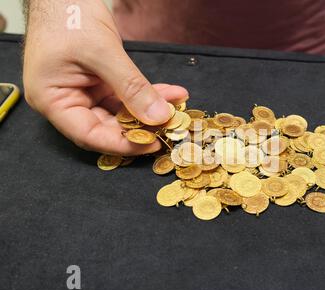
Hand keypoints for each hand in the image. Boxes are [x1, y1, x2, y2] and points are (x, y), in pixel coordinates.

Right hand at [23, 0, 187, 155]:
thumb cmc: (68, 16)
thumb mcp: (102, 53)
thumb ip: (131, 87)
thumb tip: (158, 116)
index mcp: (53, 100)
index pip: (88, 135)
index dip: (121, 144)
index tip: (151, 144)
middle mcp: (67, 101)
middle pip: (107, 127)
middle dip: (141, 127)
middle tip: (170, 126)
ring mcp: (84, 92)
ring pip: (121, 112)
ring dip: (149, 110)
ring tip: (176, 107)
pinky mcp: (99, 83)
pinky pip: (126, 96)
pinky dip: (147, 95)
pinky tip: (170, 94)